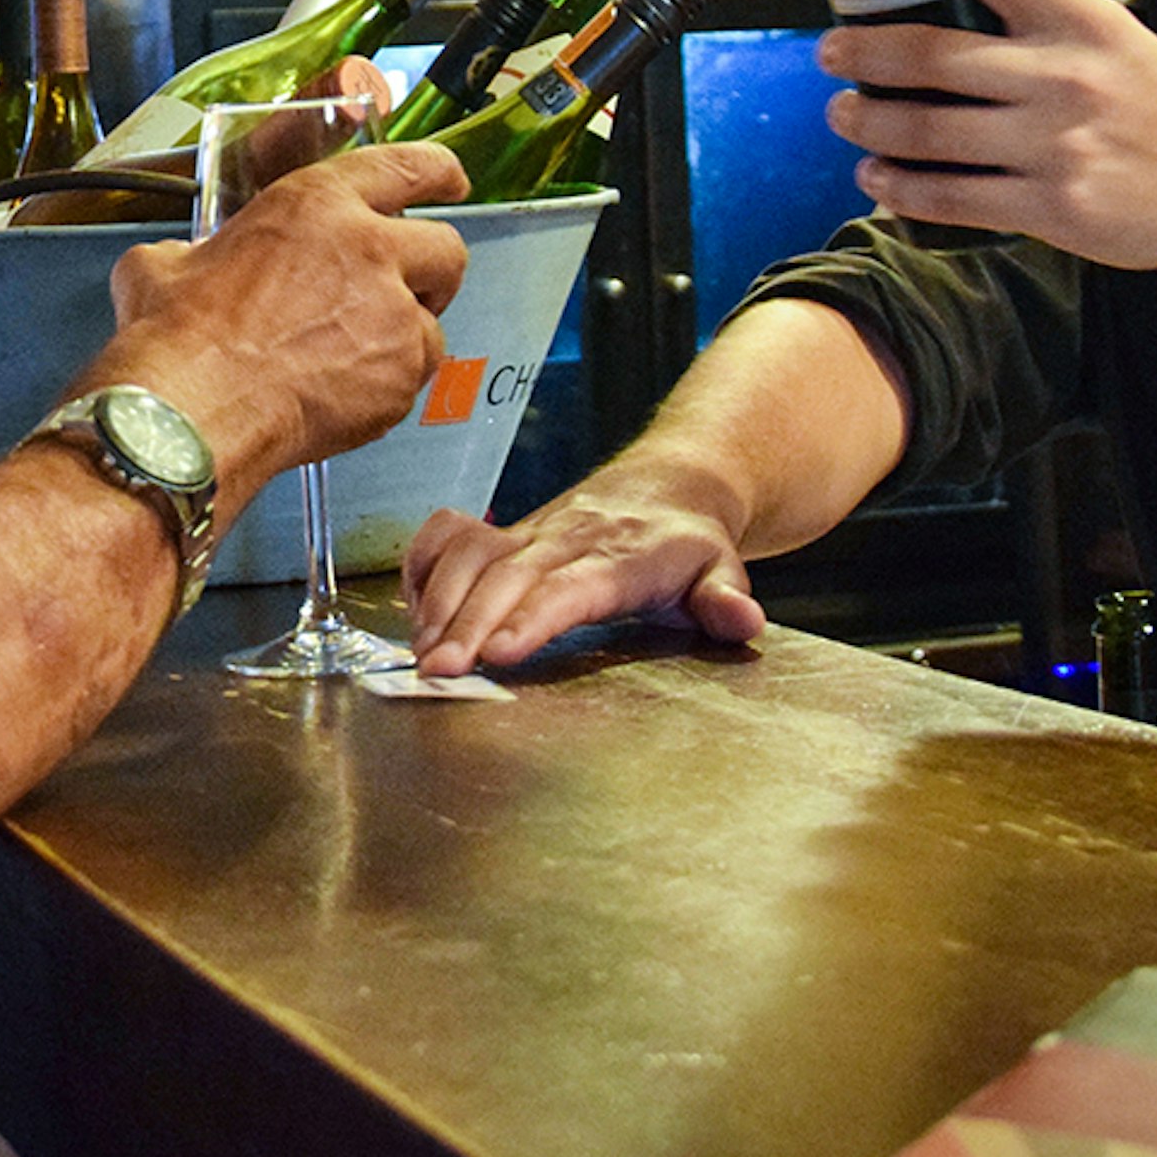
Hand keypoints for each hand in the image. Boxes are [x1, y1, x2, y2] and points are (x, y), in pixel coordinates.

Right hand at [93, 140, 469, 495]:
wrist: (191, 413)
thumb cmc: (177, 340)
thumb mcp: (165, 264)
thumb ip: (200, 253)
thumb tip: (186, 265)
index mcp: (316, 204)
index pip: (406, 167)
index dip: (438, 173)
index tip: (450, 180)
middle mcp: (369, 250)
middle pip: (446, 248)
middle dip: (433, 272)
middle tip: (401, 292)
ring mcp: (393, 317)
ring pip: (433, 325)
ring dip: (403, 340)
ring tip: (348, 361)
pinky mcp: (399, 378)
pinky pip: (413, 380)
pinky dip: (386, 389)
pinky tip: (339, 397)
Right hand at [403, 465, 767, 677]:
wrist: (669, 484)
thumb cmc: (689, 545)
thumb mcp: (722, 570)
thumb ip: (726, 600)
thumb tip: (741, 621)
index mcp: (620, 557)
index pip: (569, 587)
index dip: (532, 617)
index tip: (499, 653)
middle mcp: (566, 539)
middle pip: (508, 577)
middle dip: (467, 623)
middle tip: (438, 672)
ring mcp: (529, 532)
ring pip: (472, 556)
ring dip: (439, 602)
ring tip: (420, 654)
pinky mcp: (505, 531)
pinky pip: (451, 537)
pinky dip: (423, 567)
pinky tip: (414, 614)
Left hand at [815, 0, 1156, 284]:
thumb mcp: (1111, 37)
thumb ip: (1038, 22)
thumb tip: (943, 3)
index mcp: (1080, 19)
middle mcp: (1064, 76)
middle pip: (932, 55)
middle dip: (862, 53)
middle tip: (829, 53)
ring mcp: (1057, 145)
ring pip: (928, 130)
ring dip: (869, 121)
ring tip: (843, 114)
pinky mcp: (1054, 207)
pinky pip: (952, 197)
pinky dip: (900, 187)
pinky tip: (876, 176)